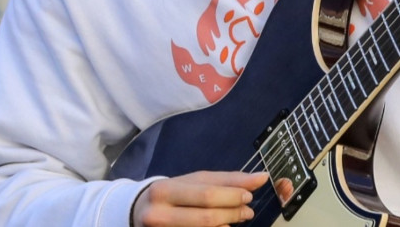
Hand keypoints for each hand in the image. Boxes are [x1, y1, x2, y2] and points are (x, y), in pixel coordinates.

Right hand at [132, 171, 268, 225]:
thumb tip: (260, 178)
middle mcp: (158, 214)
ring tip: (239, 217)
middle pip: (206, 216)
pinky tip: (224, 226)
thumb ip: (225, 180)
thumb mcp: (192, 182)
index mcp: (164, 190)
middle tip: (248, 210)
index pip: (207, 193)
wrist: (138, 212)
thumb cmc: (173, 194)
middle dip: (233, 212)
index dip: (233, 194)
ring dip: (228, 222)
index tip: (250, 194)